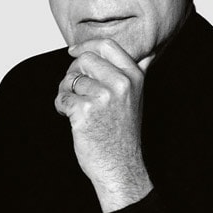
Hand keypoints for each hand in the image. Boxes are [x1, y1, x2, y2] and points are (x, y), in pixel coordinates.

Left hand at [55, 38, 153, 211]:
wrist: (120, 166)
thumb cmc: (123, 134)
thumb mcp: (136, 99)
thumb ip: (137, 74)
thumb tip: (150, 53)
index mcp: (133, 77)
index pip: (107, 46)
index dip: (86, 46)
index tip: (73, 52)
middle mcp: (121, 84)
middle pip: (84, 60)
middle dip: (73, 73)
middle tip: (74, 90)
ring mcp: (103, 97)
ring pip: (71, 79)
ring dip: (66, 93)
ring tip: (76, 109)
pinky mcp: (85, 111)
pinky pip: (62, 97)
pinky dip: (61, 107)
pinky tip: (72, 118)